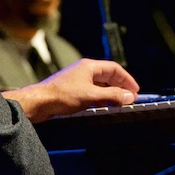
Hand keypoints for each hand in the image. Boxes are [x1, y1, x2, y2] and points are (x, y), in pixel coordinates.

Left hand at [3, 58, 139, 122]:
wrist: (39, 103)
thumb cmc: (61, 95)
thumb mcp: (91, 96)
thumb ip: (112, 95)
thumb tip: (129, 96)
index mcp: (89, 67)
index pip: (114, 69)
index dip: (126, 79)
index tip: (135, 90)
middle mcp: (84, 71)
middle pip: (108, 77)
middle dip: (120, 88)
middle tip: (129, 99)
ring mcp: (78, 81)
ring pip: (100, 86)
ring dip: (110, 94)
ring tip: (119, 104)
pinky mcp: (72, 91)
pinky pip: (92, 93)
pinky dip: (100, 99)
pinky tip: (103, 107)